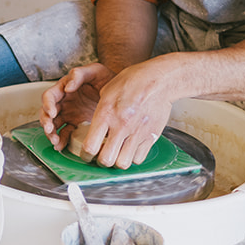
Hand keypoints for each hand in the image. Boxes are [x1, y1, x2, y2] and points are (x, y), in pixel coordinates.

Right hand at [41, 63, 112, 145]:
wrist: (122, 92)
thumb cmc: (107, 78)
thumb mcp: (95, 71)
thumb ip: (80, 74)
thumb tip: (67, 87)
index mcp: (64, 87)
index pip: (50, 96)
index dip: (48, 104)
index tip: (52, 112)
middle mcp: (64, 101)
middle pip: (47, 112)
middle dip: (46, 122)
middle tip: (50, 129)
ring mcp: (69, 113)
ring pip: (54, 125)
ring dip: (51, 133)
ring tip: (56, 141)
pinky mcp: (76, 123)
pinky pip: (65, 133)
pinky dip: (61, 140)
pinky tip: (61, 146)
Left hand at [43, 60, 172, 168]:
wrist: (158, 80)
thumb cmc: (132, 82)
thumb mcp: (106, 91)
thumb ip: (99, 112)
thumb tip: (94, 129)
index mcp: (106, 114)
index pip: (90, 146)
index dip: (85, 155)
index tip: (87, 155)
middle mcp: (121, 126)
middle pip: (106, 160)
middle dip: (101, 161)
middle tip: (101, 156)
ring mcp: (137, 133)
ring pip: (123, 163)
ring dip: (117, 161)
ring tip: (117, 153)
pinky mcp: (151, 137)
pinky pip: (138, 159)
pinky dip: (133, 158)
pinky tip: (130, 149)